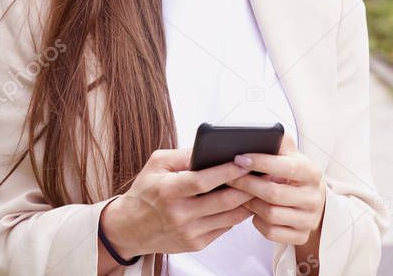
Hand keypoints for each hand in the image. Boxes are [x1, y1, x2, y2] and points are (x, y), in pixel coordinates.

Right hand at [100, 148, 255, 257]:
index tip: (245, 161)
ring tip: (260, 187)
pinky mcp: (196, 244)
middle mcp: (180, 214)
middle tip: (264, 174)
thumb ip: (184, 155)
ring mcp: (189, 232)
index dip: (228, 171)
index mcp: (169, 191)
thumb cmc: (144, 192)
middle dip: (248, 186)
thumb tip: (211, 148)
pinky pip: (224, 228)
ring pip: (230, 217)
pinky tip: (244, 202)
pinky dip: (236, 214)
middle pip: (224, 201)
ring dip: (248, 201)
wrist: (129, 228)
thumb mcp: (157, 164)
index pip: (204, 181)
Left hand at [226, 133, 326, 244]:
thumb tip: (252, 133)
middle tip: (229, 177)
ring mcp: (309, 219)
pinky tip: (253, 211)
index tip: (238, 158)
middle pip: (274, 193)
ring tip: (239, 194)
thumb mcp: (289, 154)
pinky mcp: (301, 236)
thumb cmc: (292, 172)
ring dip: (250, 204)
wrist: (310, 200)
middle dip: (247, 185)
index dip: (261, 162)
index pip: (287, 167)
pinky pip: (271, 232)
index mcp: (312, 173)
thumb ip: (276, 142)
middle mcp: (314, 197)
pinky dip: (257, 222)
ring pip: (270, 214)